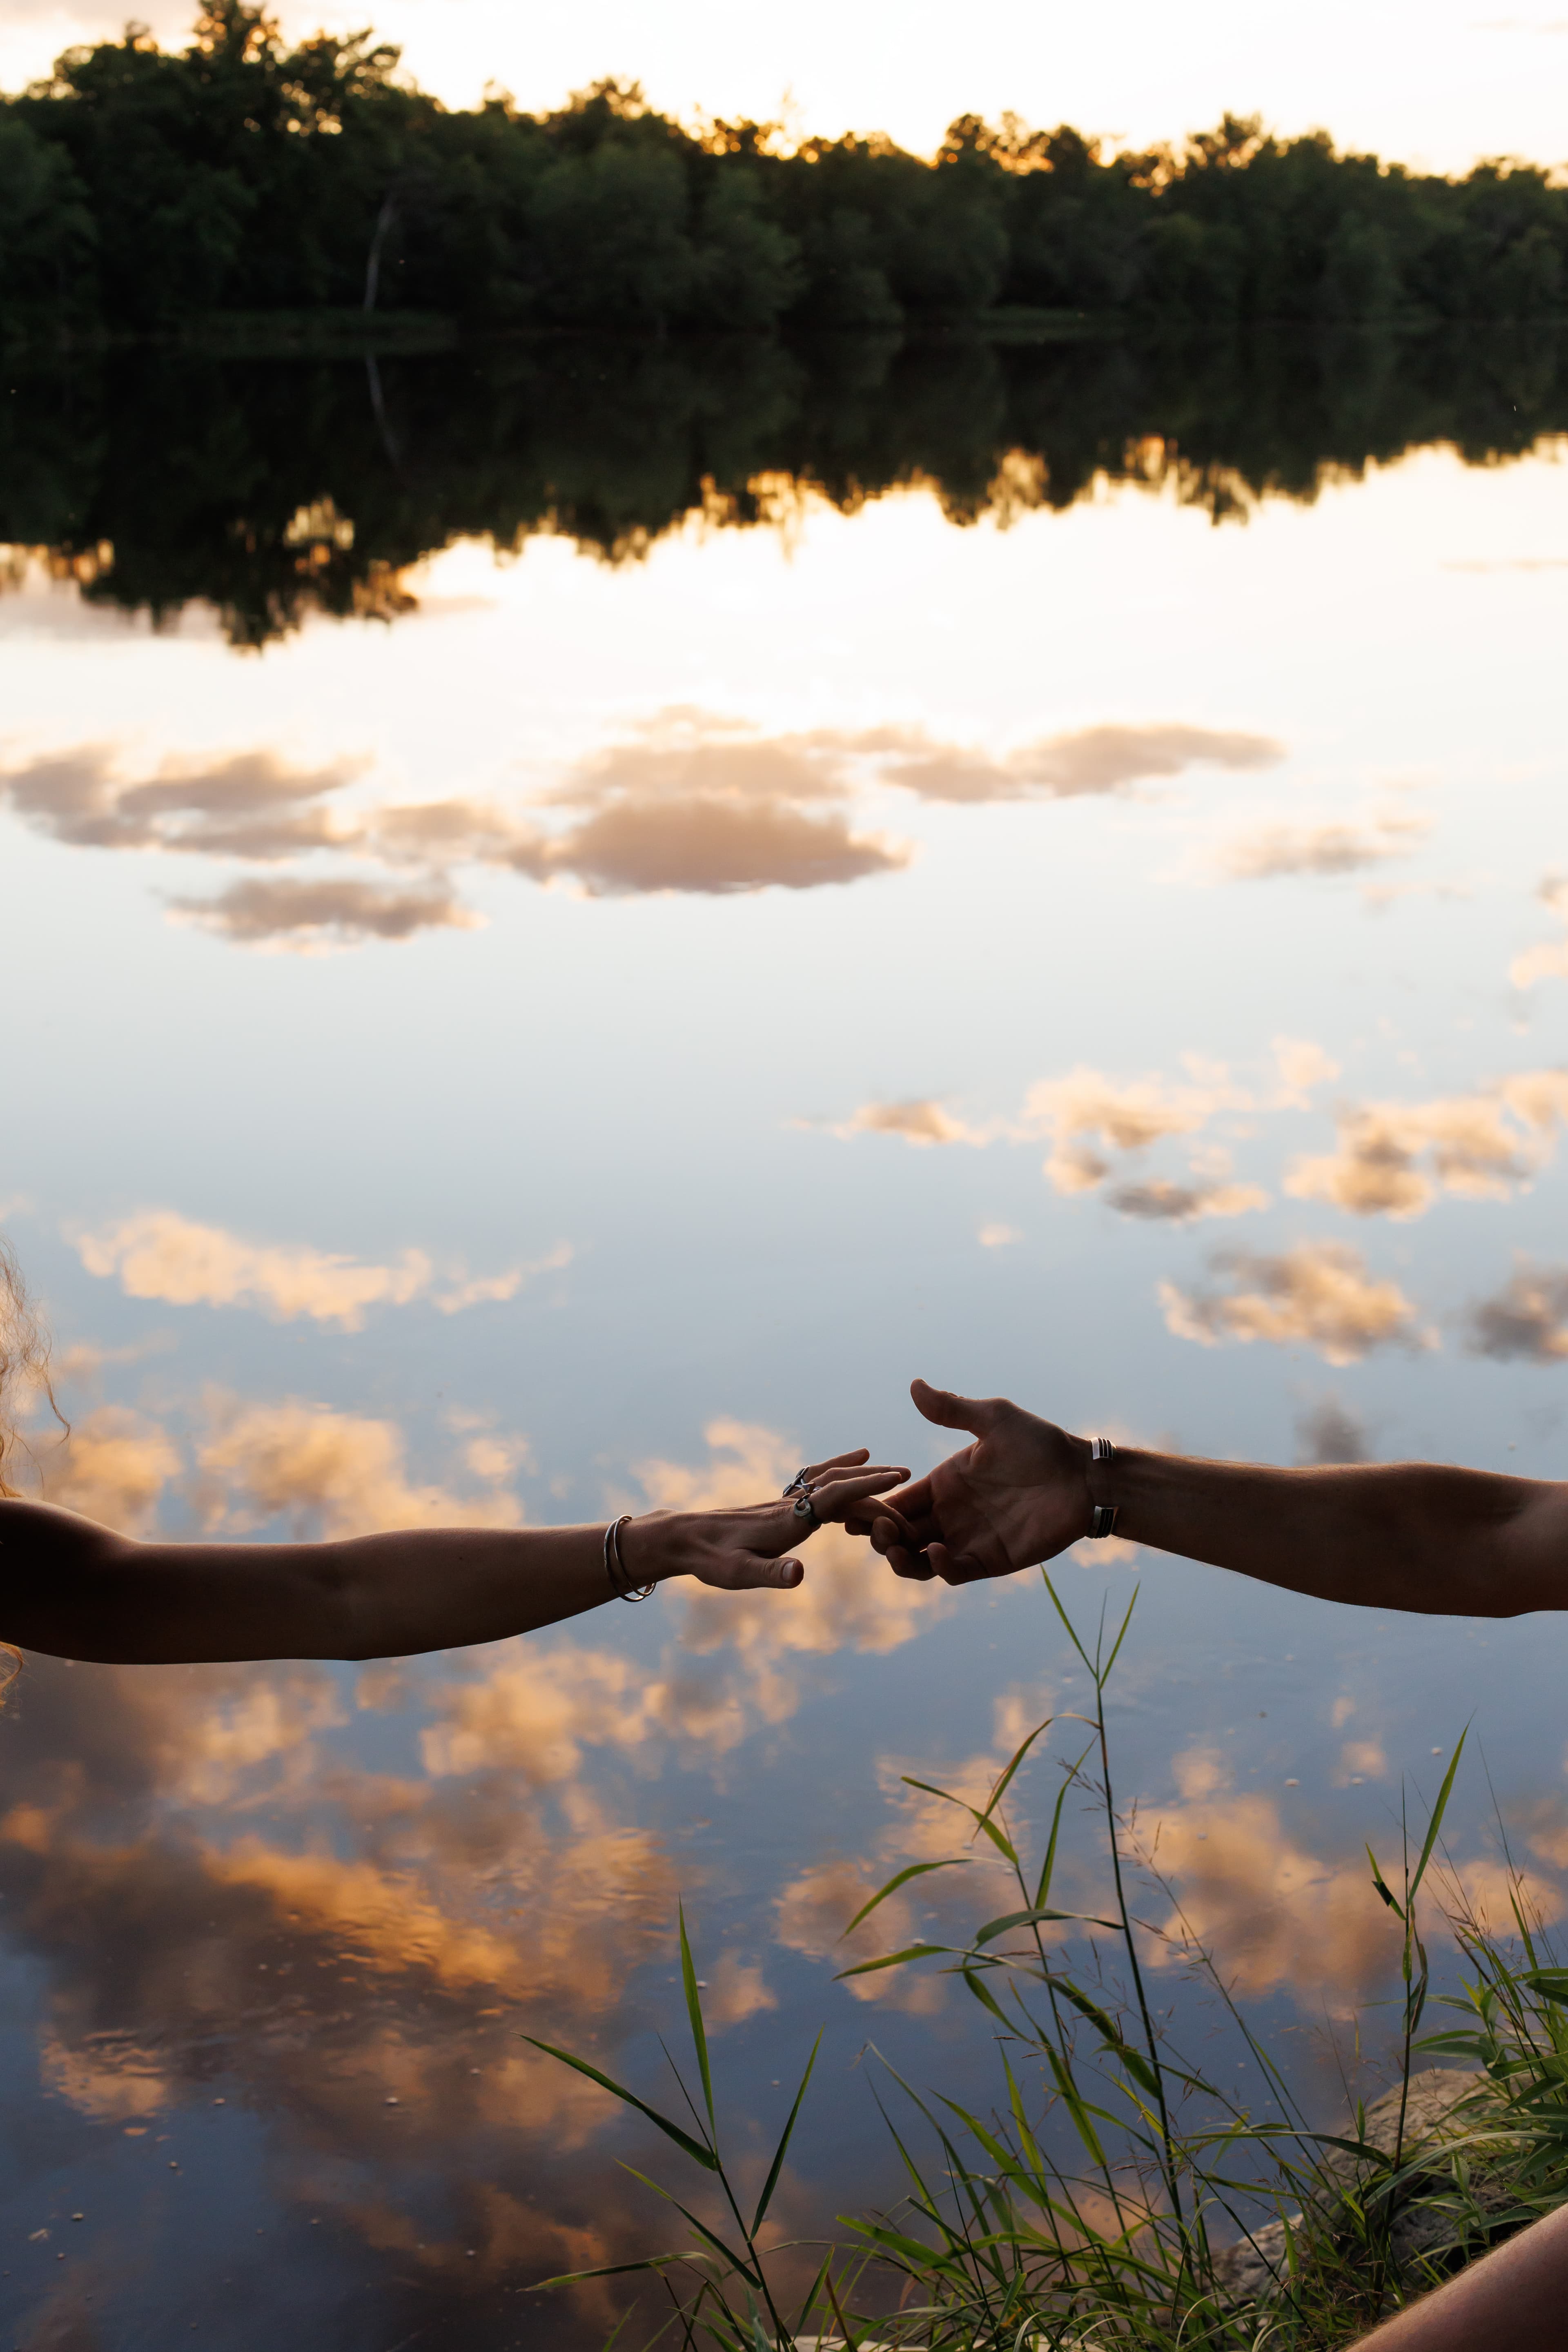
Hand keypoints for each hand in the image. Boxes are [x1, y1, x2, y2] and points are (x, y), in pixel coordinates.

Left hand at [624, 1449, 909, 1591]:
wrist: (683, 1538)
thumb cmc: (711, 1560)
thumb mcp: (739, 1575)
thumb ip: (771, 1574)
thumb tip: (800, 1576)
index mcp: (789, 1521)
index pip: (835, 1497)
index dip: (868, 1486)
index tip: (899, 1475)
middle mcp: (791, 1505)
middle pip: (840, 1486)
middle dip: (876, 1481)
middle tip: (910, 1477)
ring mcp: (787, 1503)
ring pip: (831, 1481)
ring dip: (861, 1474)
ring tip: (892, 1471)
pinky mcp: (781, 1506)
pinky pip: (818, 1483)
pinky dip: (839, 1471)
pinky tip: (850, 1464)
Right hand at [847, 1382, 1090, 1584]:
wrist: (1083, 1478)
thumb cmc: (1041, 1444)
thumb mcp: (993, 1419)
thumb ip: (952, 1409)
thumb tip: (914, 1384)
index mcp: (944, 1482)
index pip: (896, 1498)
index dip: (871, 1504)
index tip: (851, 1505)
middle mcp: (949, 1514)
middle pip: (898, 1533)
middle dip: (877, 1533)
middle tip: (872, 1526)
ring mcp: (967, 1539)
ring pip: (917, 1559)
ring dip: (899, 1557)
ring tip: (893, 1546)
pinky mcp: (989, 1561)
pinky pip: (952, 1572)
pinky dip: (938, 1566)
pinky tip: (936, 1551)